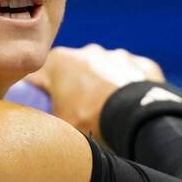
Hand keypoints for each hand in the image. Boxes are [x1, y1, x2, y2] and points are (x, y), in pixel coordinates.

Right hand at [25, 44, 164, 143]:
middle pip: (74, 71)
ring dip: (103, 87)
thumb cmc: (92, 122)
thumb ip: (45, 121)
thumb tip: (40, 129)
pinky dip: (128, 89)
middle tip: (80, 113)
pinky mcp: (142, 65)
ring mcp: (117, 56)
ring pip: (104, 72)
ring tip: (108, 113)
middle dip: (75, 88)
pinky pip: (131, 76)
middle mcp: (87, 52)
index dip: (41, 93)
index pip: (41, 76)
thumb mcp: (58, 126)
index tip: (45, 108)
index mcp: (60, 61)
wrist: (139, 120)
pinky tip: (129, 108)